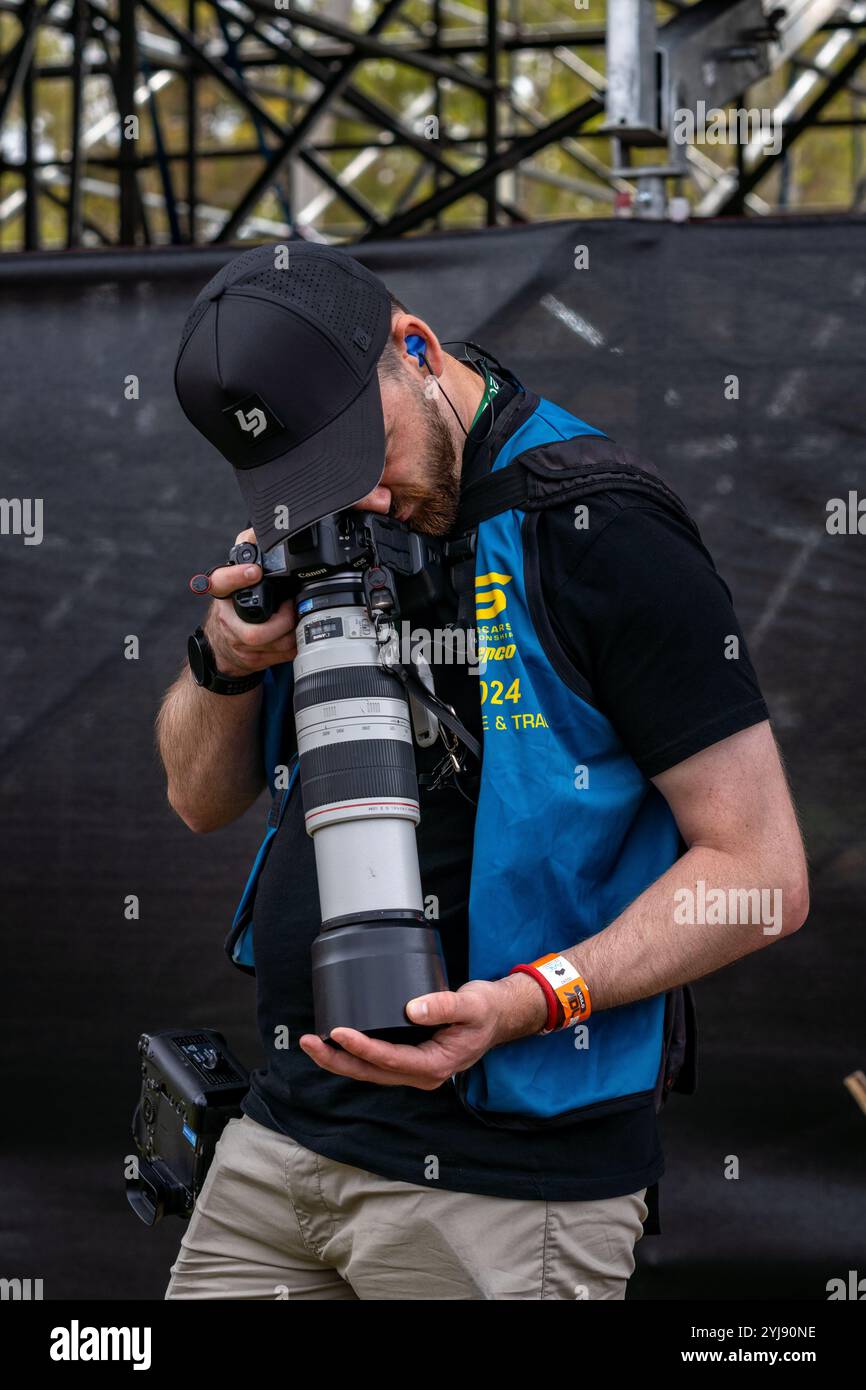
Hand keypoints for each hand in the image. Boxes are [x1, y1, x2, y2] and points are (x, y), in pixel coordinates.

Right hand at [200, 528, 296, 678]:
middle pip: (255, 632)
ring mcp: (239, 645)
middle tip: (292, 608)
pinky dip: (294, 645)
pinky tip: (297, 634)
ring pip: (272, 647)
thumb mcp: (235, 578)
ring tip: (299, 619)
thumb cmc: (234, 608)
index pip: (221, 583)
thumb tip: (260, 529)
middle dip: (282, 623)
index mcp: (223, 595)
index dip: (238, 576)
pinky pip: (280, 656)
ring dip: (292, 634)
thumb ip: (247, 553)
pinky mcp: (252, 660)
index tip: (254, 570)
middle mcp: (227, 622)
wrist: (222, 648)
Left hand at [298, 973, 548, 1089]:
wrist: (499, 1017)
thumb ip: (444, 1006)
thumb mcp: (470, 1005)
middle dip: (338, 1060)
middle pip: (371, 1073)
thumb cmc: (486, 1011)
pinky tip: (335, 1041)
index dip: (362, 1047)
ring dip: (340, 1059)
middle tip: (308, 1042)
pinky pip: (376, 1063)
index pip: (390, 1060)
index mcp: (435, 1065)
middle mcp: (421, 1074)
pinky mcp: (409, 1059)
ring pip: (369, 1071)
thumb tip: (412, 1009)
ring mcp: (414, 1069)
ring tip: (311, 1042)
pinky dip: (353, 1054)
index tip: (339, 1032)